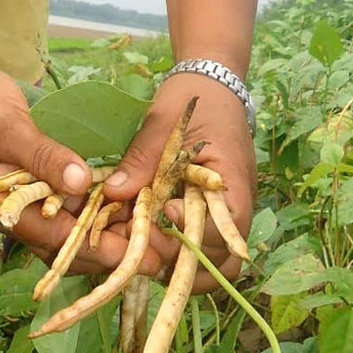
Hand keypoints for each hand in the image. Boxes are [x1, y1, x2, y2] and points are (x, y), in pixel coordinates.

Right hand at [0, 63, 165, 275]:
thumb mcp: (8, 126)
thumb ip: (42, 155)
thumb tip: (82, 182)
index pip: (51, 238)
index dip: (94, 249)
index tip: (133, 256)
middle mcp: (15, 213)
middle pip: (66, 246)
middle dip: (110, 253)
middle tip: (157, 256)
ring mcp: (29, 201)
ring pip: (74, 231)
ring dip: (111, 236)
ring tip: (154, 239)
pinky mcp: (42, 186)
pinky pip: (75, 209)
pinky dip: (102, 213)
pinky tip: (133, 211)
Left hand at [103, 72, 256, 292]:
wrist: (213, 85)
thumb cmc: (193, 102)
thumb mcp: (162, 124)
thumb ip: (142, 160)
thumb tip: (115, 193)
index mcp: (232, 183)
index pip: (223, 229)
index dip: (191, 231)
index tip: (163, 210)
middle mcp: (237, 208)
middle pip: (222, 262)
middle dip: (182, 264)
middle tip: (145, 246)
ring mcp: (227, 216)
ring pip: (215, 265)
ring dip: (180, 267)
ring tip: (144, 251)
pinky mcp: (212, 217)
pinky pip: (203, 249)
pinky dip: (179, 255)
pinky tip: (149, 243)